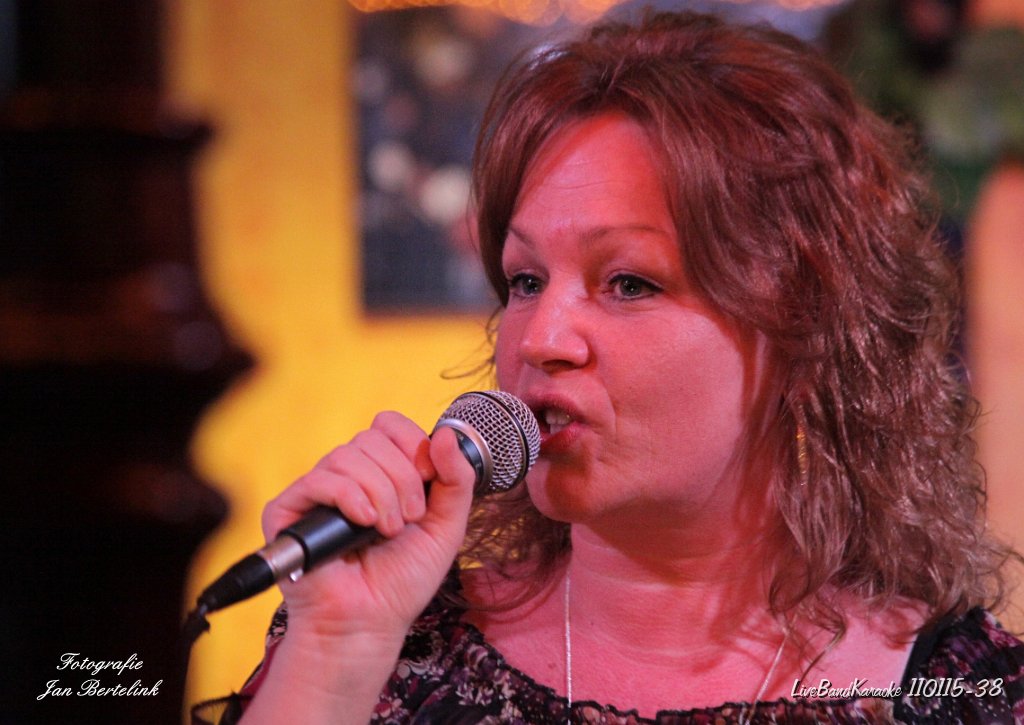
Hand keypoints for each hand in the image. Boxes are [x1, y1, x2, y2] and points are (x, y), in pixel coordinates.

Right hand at [260, 411, 476, 643]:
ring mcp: (316, 491)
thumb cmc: (403, 579)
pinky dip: (349, 497)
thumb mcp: (446, 525)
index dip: (412, 445)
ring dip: (380, 493)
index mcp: (379, 471)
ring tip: (387, 530)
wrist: (370, 623)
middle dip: (402, 479)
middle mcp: (346, 475)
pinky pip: (319, 479)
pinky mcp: (288, 510)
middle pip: (372, 438)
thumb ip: (457, 479)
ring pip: (348, 456)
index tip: (428, 481)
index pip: (389, 425)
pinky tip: (364, 524)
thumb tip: (446, 434)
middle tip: (409, 520)